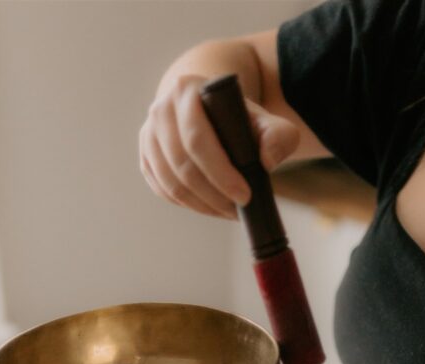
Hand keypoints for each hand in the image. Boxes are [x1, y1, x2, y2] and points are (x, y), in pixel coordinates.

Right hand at [139, 74, 299, 217]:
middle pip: (182, 165)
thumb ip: (278, 135)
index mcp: (186, 90)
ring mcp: (148, 136)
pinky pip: (164, 191)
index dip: (221, 173)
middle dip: (212, 195)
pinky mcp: (146, 159)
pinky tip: (210, 207)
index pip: (198, 139)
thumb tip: (267, 162)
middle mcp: (160, 110)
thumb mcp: (264, 118)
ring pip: (171, 183)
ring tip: (227, 211)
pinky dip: (188, 205)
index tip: (245, 195)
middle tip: (238, 210)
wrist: (209, 108)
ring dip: (201, 205)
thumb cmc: (237, 116)